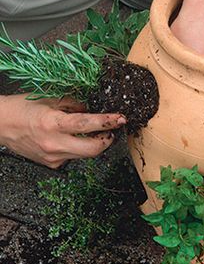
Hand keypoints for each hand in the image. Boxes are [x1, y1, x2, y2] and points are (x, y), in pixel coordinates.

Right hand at [0, 94, 125, 168]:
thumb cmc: (22, 109)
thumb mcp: (50, 99)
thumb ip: (75, 104)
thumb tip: (93, 109)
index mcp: (53, 123)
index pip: (88, 124)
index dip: (107, 122)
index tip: (120, 119)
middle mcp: (54, 143)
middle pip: (93, 149)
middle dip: (107, 140)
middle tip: (110, 130)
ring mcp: (52, 157)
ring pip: (84, 155)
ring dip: (94, 144)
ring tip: (93, 132)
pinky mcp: (51, 164)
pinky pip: (73, 157)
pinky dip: (78, 148)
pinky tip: (73, 139)